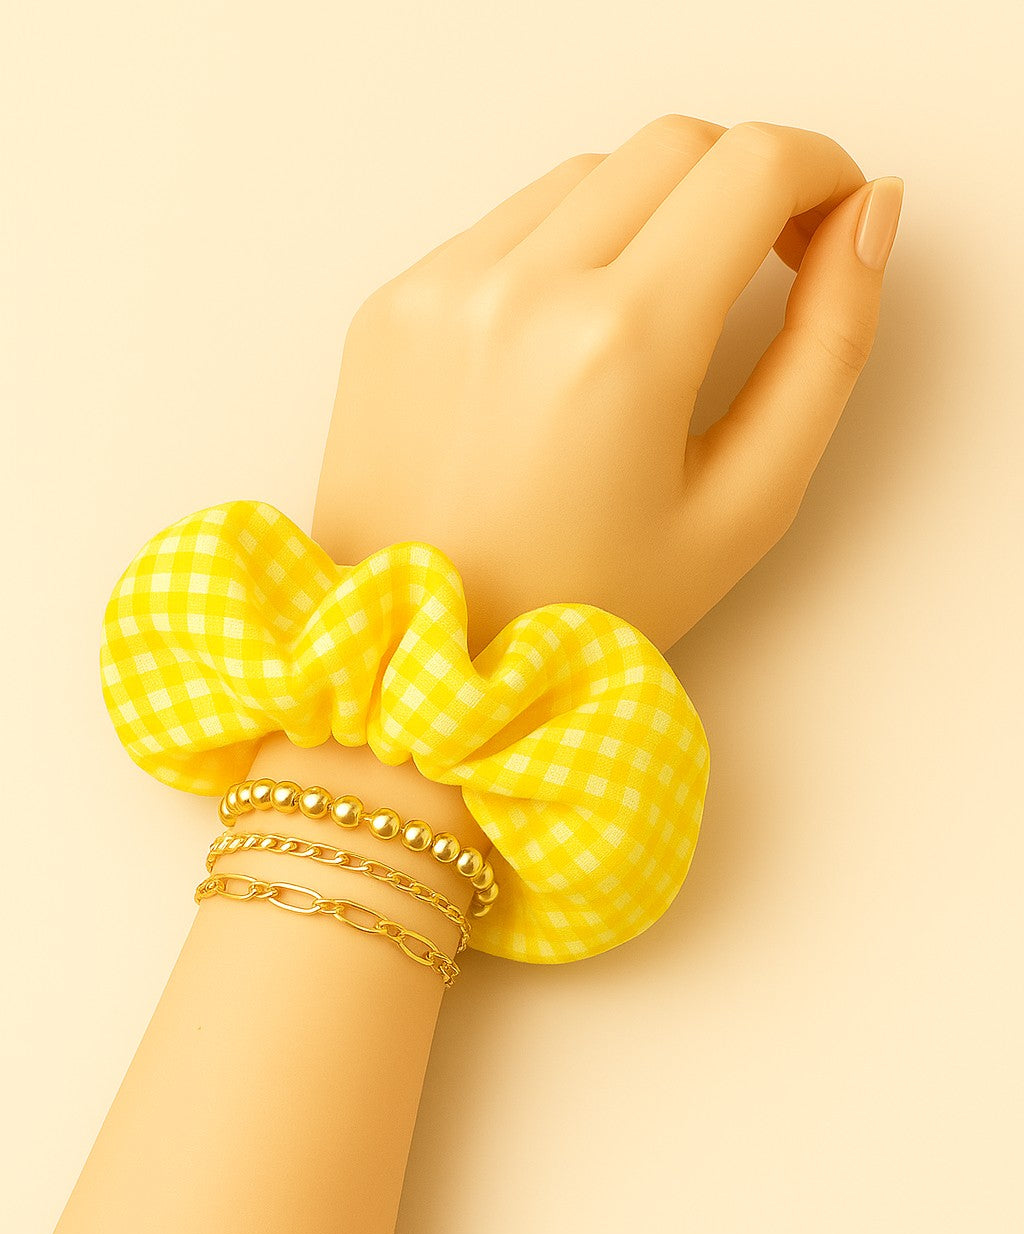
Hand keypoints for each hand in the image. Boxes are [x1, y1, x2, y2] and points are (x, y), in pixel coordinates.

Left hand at [312, 115, 901, 657]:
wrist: (419, 663)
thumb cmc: (577, 610)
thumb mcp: (743, 508)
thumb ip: (827, 354)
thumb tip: (862, 225)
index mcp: (619, 344)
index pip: (752, 166)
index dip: (820, 174)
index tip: (828, 225)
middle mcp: (520, 291)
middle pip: (675, 145)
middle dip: (744, 186)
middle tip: (762, 267)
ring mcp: (443, 289)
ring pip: (589, 175)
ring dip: (650, 217)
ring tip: (656, 327)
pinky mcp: (394, 303)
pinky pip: (507, 224)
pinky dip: (563, 252)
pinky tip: (568, 348)